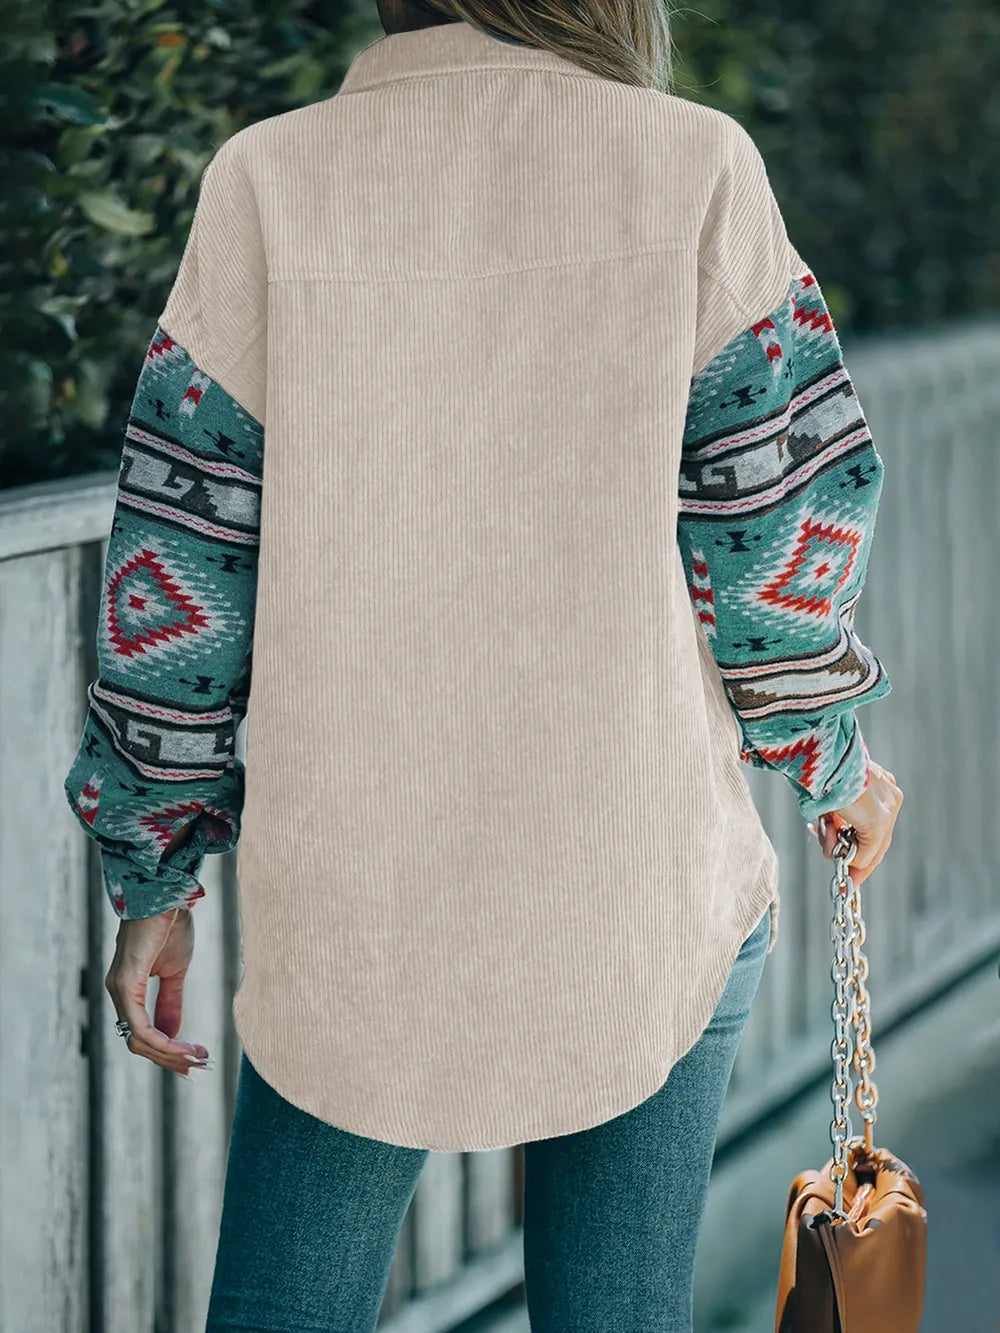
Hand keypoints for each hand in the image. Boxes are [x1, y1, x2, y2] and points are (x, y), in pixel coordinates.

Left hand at [105, 905, 211, 1075]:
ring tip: (198, 1057)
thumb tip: (173, 1034)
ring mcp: (119, 990)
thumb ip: (171, 1002)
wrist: (168, 897)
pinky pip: (139, 1027)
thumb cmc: (169, 926)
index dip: (166, 1053)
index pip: (142, 1034)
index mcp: (128, 991)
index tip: (194, 1062)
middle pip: (139, 1044)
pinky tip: (182, 1046)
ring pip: (138, 1041)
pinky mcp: (126, 983)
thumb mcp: (175, 971)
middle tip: (201, 1065)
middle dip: (171, 1059)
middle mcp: (118, 994)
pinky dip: (162, 1042)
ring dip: (170, 1054)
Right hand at [806, 760, 903, 887]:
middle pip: (877, 843)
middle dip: (857, 863)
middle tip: (847, 884)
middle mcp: (890, 797)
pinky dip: (846, 854)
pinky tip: (831, 832)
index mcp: (880, 784)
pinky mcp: (879, 821)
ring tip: (824, 831)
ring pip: (869, 851)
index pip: (875, 826)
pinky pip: (864, 854)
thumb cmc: (817, 767)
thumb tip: (834, 849)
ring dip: (840, 851)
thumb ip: (837, 820)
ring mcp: (888, 809)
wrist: (821, 753)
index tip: (848, 865)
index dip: (859, 849)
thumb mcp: (830, 795)